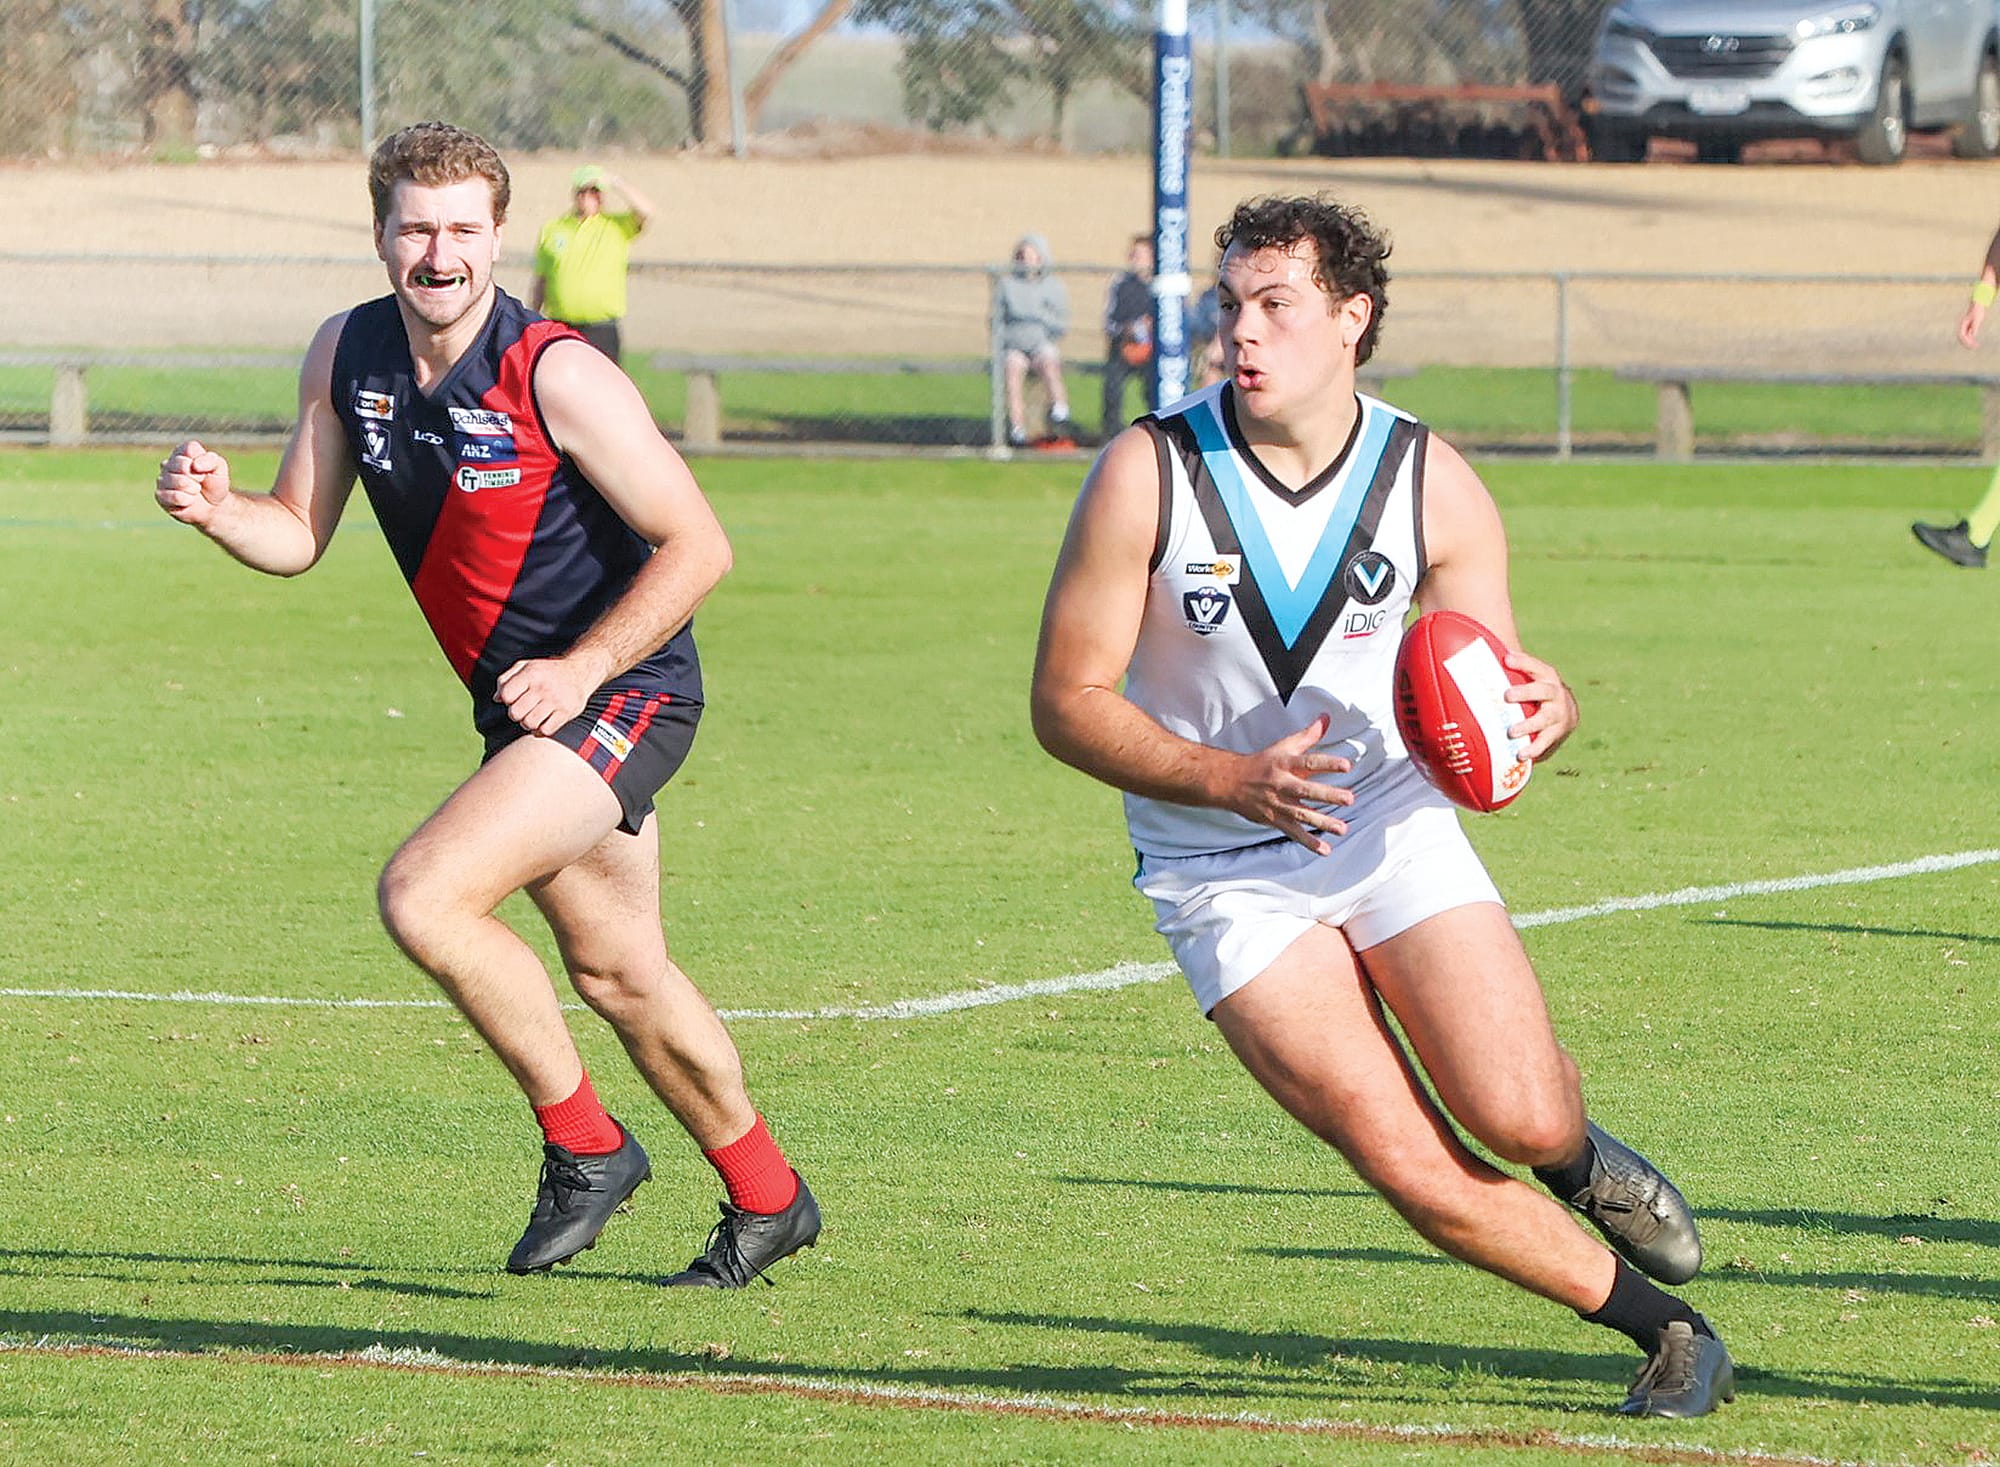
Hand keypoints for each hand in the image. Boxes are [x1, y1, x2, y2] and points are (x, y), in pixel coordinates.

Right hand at [156, 439, 231, 526]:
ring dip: (193, 488)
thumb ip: (211, 460)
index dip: (203, 462)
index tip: (205, 469)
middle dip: (198, 476)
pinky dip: (187, 500)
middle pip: (182, 464)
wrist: (212, 506)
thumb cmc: (214, 483)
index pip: (190, 449)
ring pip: (178, 481)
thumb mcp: (219, 467)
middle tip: (200, 481)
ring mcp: (162, 479)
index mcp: (182, 452)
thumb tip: (194, 465)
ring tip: (195, 491)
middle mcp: (168, 463)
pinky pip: (174, 496)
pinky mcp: (161, 496)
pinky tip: (189, 500)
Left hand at [496, 656, 597, 735]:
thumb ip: (506, 679)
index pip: (506, 695)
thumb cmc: (547, 671)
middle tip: (524, 709)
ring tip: (533, 716)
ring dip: (528, 723)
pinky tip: (543, 723)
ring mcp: (556, 700)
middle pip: (516, 713)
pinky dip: (541, 731)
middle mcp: (543, 687)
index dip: (507, 700)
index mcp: (531, 673)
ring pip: (530, 724)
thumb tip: (496, 698)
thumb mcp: (525, 666)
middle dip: (516, 714)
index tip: (515, 698)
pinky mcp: (566, 712)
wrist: (579, 672)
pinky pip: (546, 730)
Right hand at [1220, 714, 1354, 855]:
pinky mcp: (1275, 819)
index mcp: (1285, 764)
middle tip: (1349, 798)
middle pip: (1306, 790)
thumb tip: (1326, 717)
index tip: (1346, 766)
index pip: (1309, 762)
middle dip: (1328, 795)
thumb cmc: (1262, 763)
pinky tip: (1325, 849)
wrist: (1230, 782)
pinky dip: (1308, 842)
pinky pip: (1293, 832)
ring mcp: (1278, 804)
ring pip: (1301, 814)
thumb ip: (1309, 735)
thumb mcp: (1284, 746)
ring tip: (1342, 828)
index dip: (1327, 763)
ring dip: (1322, 822)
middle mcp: (1282, 784)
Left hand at [1502, 650, 1577, 759]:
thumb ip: (1508, 672)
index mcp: (1546, 676)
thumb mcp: (1528, 679)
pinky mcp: (1557, 733)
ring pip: (1545, 719)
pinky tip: (1520, 754)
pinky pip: (1546, 742)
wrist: (1567, 713)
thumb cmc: (1535, 693)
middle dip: (1525, 692)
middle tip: (1506, 695)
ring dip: (1528, 725)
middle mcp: (1555, 693)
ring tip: (1511, 732)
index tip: (1506, 659)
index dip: (1523, 662)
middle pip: (1542, 690)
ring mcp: (1559, 714)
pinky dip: (1534, 749)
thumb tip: (1469, 655)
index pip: (1535, 666)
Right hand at [1960, 302, 1984, 349]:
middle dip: (1967, 344)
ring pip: (1964, 338)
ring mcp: (1964, 328)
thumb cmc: (1977, 312)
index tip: (1971, 344)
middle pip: (1961, 338)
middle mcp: (1962, 327)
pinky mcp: (1968, 328)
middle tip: (1973, 348)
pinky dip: (1971, 340)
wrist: (1977, 306)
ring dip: (1969, 343)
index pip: (1961, 335)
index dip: (1965, 341)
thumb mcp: (1977, 319)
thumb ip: (1974, 327)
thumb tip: (1973, 335)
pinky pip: (1968, 336)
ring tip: (1975, 347)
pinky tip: (1975, 343)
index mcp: (1962, 324)